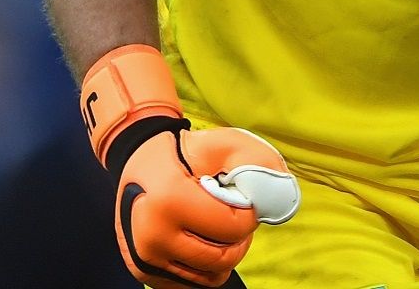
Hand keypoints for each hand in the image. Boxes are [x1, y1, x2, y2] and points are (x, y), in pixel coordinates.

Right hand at [113, 124, 301, 288]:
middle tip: (229, 212)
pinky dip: (204, 264)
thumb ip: (260, 166)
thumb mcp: (226, 144)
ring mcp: (145, 259)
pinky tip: (196, 237)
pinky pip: (193, 282)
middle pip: (224, 258)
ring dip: (223, 251)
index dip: (248, 212)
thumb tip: (281, 199)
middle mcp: (152, 237)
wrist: (138, 159)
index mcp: (170, 202)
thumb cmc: (187, 151)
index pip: (235, 228)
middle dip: (238, 235)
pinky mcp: (143, 272)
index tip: (237, 195)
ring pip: (211, 276)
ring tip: (212, 223)